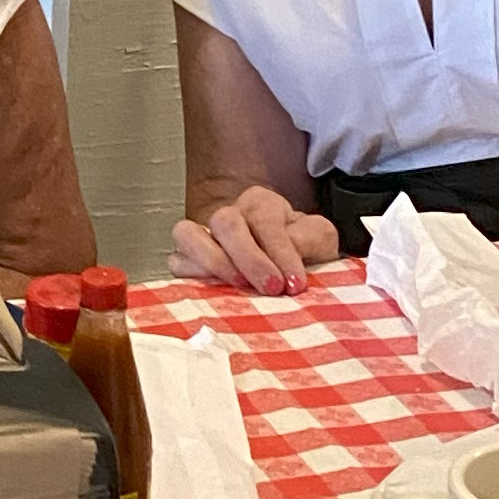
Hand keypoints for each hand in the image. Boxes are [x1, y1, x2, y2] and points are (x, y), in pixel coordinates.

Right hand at [172, 192, 339, 295]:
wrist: (288, 274)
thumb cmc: (302, 254)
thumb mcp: (320, 240)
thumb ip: (311, 238)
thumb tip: (290, 250)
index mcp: (261, 204)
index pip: (265, 220)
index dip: (280, 251)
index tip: (294, 283)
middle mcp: (229, 215)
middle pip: (225, 222)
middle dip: (249, 257)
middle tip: (272, 287)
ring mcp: (203, 237)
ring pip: (188, 234)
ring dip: (214, 262)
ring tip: (239, 287)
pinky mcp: (187, 261)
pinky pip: (177, 263)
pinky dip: (192, 277)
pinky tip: (218, 295)